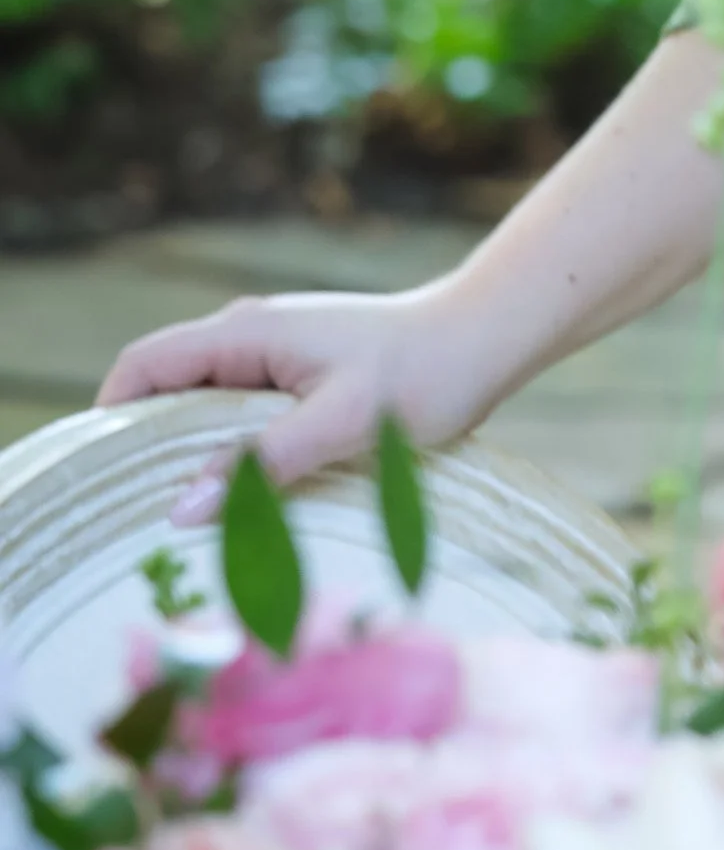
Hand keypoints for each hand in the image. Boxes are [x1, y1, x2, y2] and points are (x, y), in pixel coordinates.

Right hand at [94, 279, 501, 526]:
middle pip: (171, 387)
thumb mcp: (344, 424)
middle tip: (148, 515)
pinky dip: (237, 448)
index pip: (145, 364)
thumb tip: (183, 508)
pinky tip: (251, 494)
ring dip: (199, 452)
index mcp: (247, 333)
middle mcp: (252, 334)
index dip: (114, 415)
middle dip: (153, 446)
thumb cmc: (426, 373)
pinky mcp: (305, 372)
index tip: (108, 478)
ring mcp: (279, 351)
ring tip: (196, 517)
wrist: (489, 336)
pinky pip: (248, 410)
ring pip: (211, 403)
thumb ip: (263, 463)